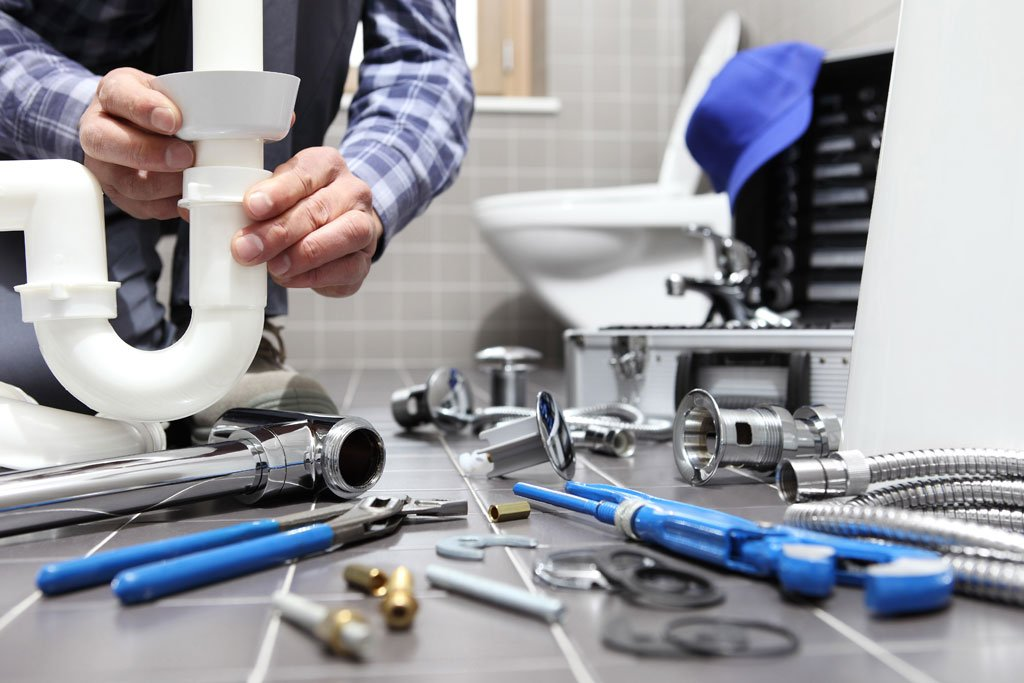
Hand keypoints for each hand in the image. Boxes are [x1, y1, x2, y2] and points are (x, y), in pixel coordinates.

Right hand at [79, 67, 193, 219]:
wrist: (141, 127)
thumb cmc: (157, 106)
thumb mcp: (167, 89)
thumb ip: (180, 101)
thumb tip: (204, 126)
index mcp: (110, 94)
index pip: (117, 96)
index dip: (143, 109)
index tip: (172, 119)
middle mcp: (97, 131)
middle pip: (106, 144)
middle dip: (149, 153)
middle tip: (185, 156)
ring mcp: (104, 167)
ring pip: (127, 183)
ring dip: (165, 184)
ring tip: (191, 177)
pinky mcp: (121, 196)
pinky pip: (144, 207)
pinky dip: (170, 204)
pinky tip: (188, 194)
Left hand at [232, 147, 382, 297]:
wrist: (343, 226)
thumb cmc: (302, 206)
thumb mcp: (280, 191)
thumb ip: (258, 202)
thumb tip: (221, 221)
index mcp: (327, 165)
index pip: (304, 174)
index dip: (277, 192)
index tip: (251, 207)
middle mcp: (353, 192)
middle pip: (318, 209)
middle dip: (279, 231)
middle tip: (246, 249)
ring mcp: (365, 226)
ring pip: (343, 236)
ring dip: (303, 254)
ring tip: (273, 267)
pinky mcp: (364, 261)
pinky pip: (346, 269)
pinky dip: (314, 276)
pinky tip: (289, 277)